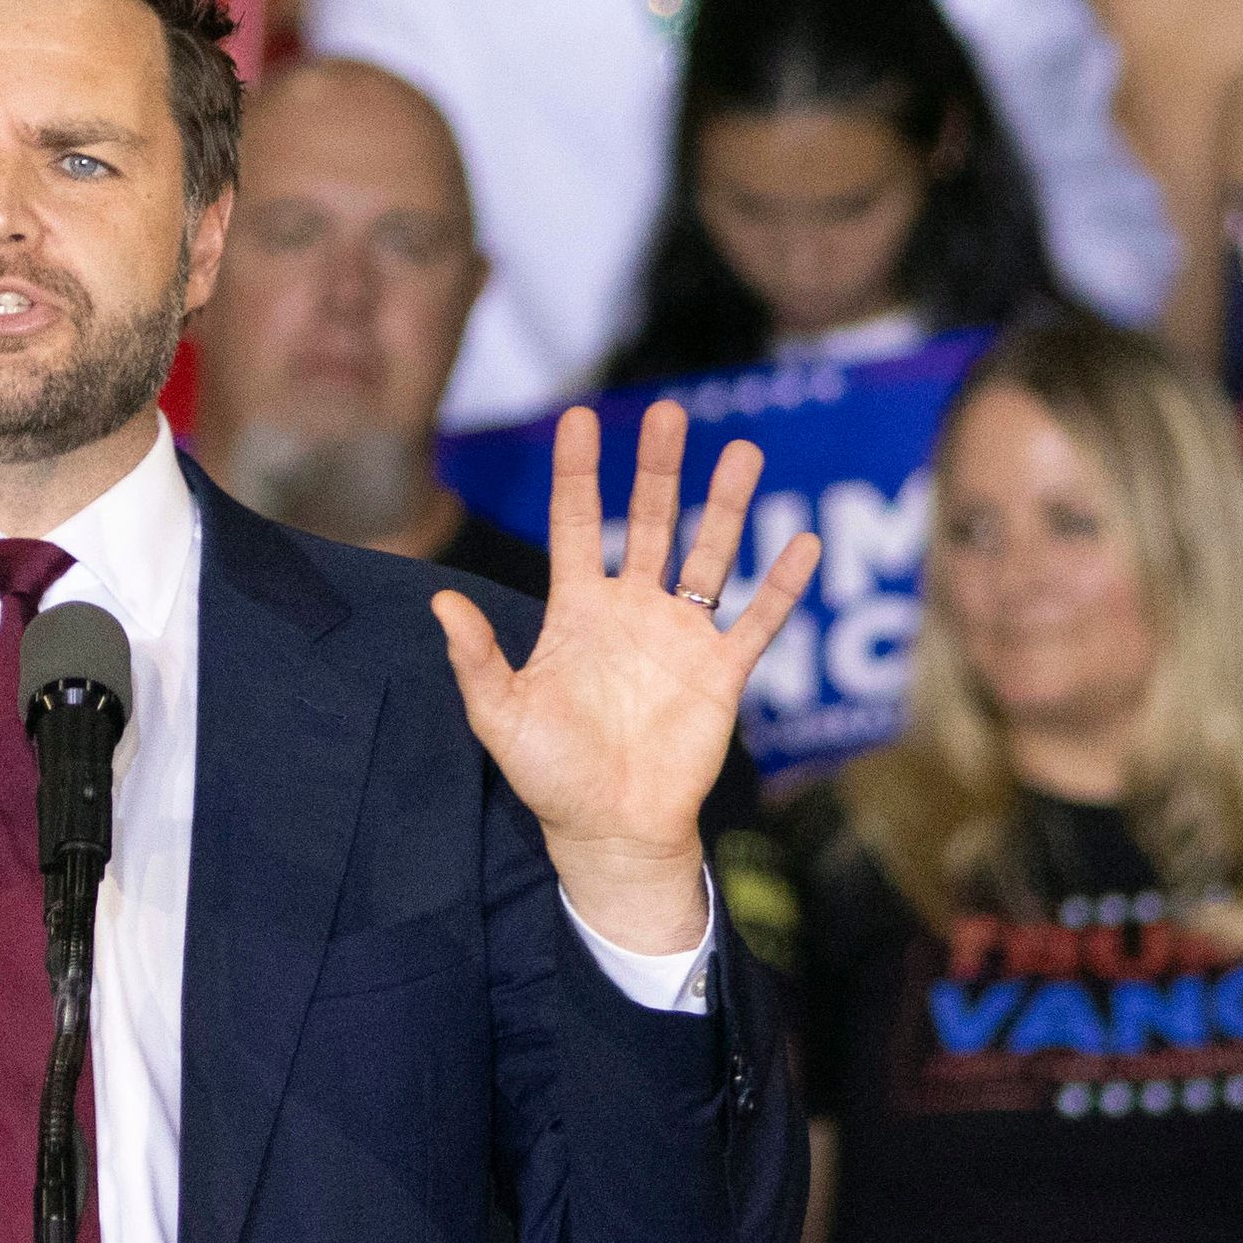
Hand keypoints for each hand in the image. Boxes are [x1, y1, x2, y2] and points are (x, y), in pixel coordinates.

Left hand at [433, 402, 819, 955]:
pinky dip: (781, 585)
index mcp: (576, 612)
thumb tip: (438, 600)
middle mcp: (631, 611)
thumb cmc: (550, 775)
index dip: (577, 474)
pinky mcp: (721, 672)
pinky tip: (804, 544)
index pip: (574, 525)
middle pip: (647, 522)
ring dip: (728, 507)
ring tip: (745, 453)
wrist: (611, 830)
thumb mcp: (501, 718)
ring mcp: (680, 637)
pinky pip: (758, 620)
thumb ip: (476, 660)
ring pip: (709, 555)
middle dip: (659, 469)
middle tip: (670, 412)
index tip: (580, 419)